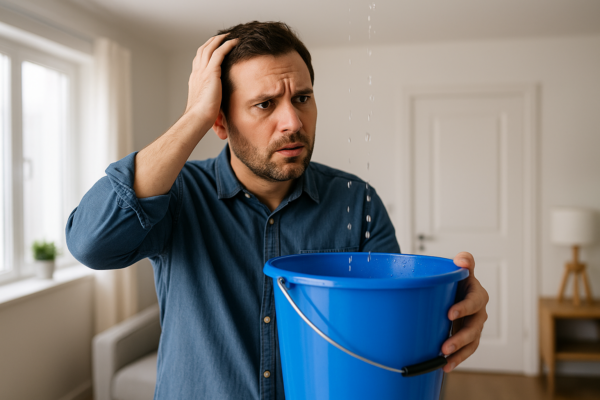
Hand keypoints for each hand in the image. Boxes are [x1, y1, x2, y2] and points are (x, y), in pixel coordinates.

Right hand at [185, 34, 238, 123]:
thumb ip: (211, 97)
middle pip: (202, 50)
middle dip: (212, 41)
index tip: (213, 47)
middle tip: (221, 36)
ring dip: (220, 39)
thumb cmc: (202, 116)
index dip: (206, 51)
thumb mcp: (206, 103)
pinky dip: (227, 45)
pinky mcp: (211, 72)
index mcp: (195, 79)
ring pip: (210, 48)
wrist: (198, 117)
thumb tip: (219, 103)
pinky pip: (219, 53)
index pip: (199, 59)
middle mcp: (197, 72)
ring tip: (229, 35)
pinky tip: (234, 42)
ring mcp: (203, 71)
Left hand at [441, 252, 488, 371]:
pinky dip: (457, 359)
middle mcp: (479, 313)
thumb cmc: (459, 281)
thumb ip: (465, 263)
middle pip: (474, 327)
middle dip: (460, 338)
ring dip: (459, 353)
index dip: (464, 308)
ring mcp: (474, 327)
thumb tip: (461, 259)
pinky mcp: (468, 337)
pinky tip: (445, 366)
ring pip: (471, 342)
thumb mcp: (462, 271)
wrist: (457, 292)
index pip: (474, 302)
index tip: (449, 314)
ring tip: (445, 361)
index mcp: (477, 295)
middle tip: (445, 346)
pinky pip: (466, 350)